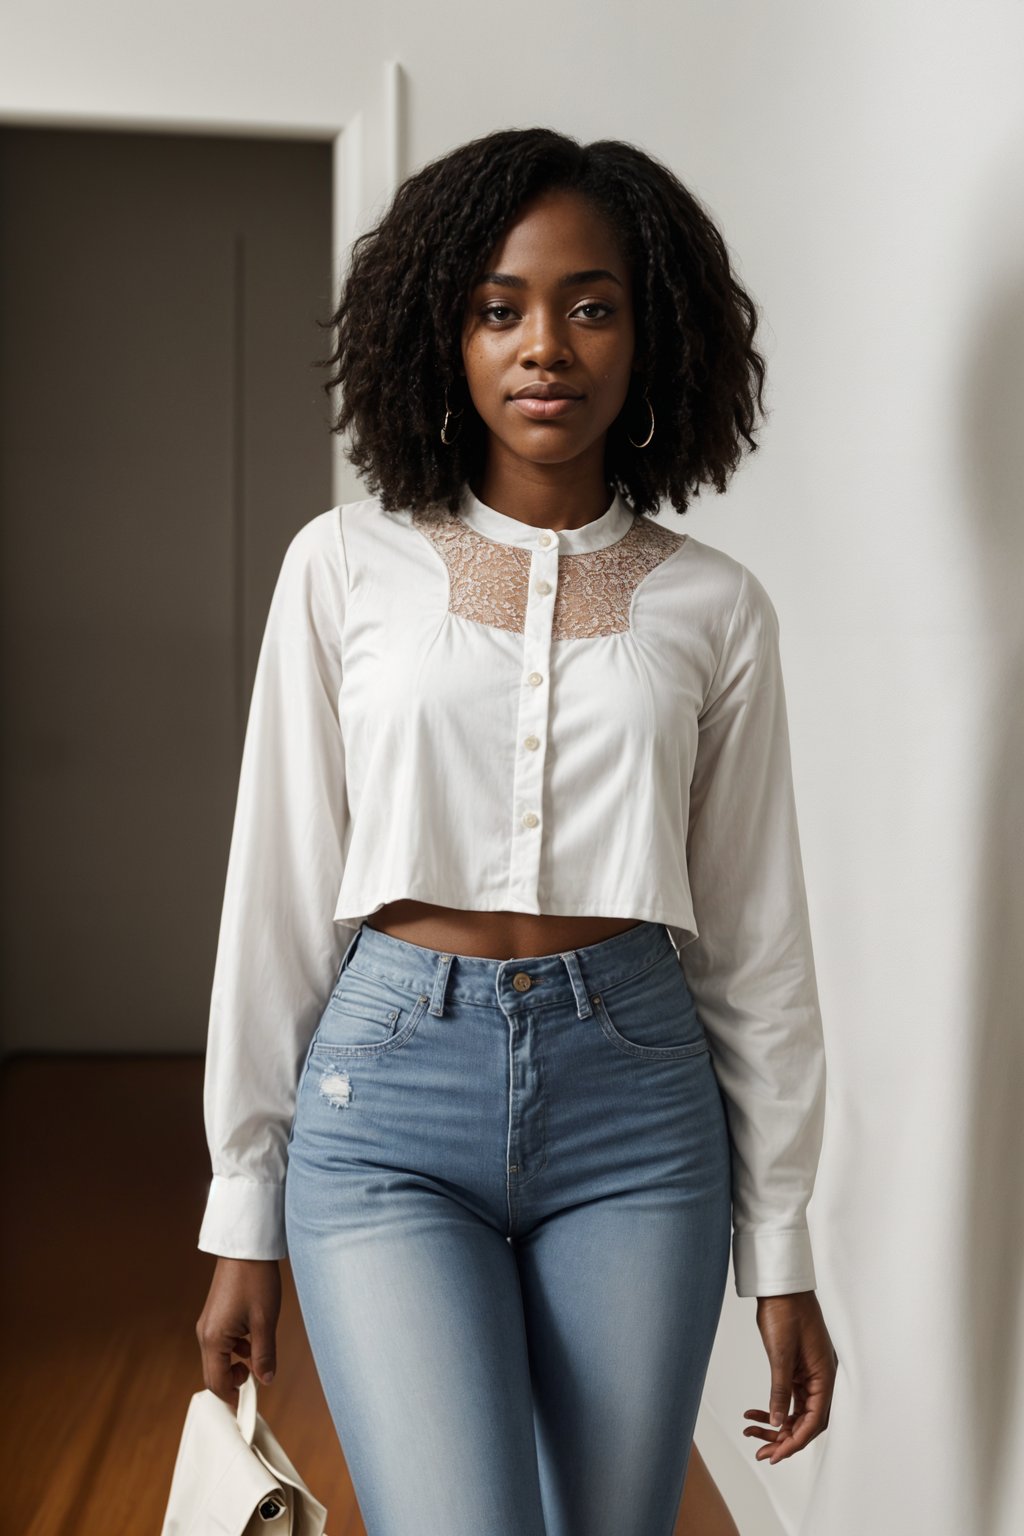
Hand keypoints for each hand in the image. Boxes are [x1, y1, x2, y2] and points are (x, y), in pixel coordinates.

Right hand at [195, 1256, 281, 1405]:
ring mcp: (208, 1325)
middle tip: (257, 1377)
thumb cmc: (255, 1282)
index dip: (232, 1398)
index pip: (217, 1383)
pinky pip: (220, 1344)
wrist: (247, 1249)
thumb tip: (266, 1381)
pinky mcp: (214, 1316)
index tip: (250, 1404)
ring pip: (218, 1359)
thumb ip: (264, 1355)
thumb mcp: (265, 1322)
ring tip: (258, 1355)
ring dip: (236, 1365)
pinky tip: (252, 1340)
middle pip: (214, 1374)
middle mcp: (204, 1334)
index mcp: (213, 1339)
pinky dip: (235, 1350)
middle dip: (234, 1382)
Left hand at [743, 1290, 837, 1464]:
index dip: (796, 1441)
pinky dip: (772, 1408)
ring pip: (795, 1412)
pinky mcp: (796, 1369)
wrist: (781, 1287)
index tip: (776, 1455)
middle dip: (784, 1439)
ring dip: (775, 1426)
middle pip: (805, 1421)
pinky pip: (787, 1397)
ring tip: (751, 1434)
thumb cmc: (787, 1313)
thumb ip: (780, 1390)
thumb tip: (777, 1423)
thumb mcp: (781, 1354)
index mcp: (824, 1377)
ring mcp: (808, 1375)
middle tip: (761, 1452)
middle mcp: (820, 1379)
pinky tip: (753, 1413)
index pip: (814, 1421)